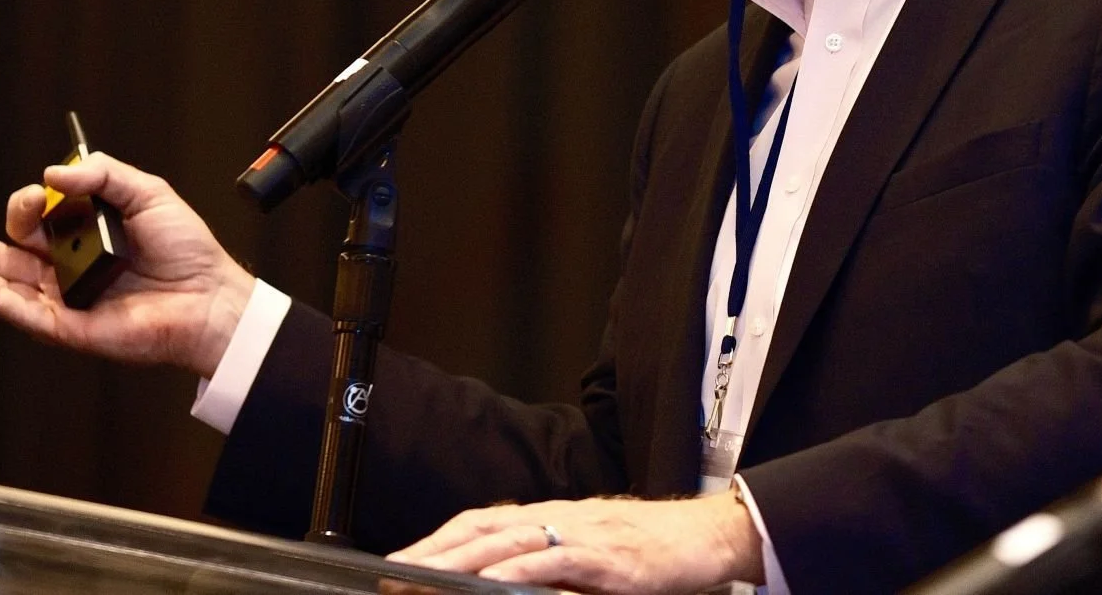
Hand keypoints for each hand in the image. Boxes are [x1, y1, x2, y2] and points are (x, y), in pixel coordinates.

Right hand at [0, 152, 254, 377]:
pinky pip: (22, 310)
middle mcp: (66, 266)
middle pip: (4, 251)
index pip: (37, 216)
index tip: (44, 191)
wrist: (210, 296)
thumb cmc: (186, 248)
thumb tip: (55, 172)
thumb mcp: (149, 194)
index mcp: (83, 233)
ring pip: (1, 282)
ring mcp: (63, 297)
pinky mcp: (68, 326)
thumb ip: (104, 175)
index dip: (31, 200)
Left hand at [386, 491, 764, 593]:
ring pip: (511, 540)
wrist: (709, 538)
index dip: (441, 538)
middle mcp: (563, 518)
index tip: (400, 560)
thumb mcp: (591, 558)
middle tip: (392, 571)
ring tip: (422, 575)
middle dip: (434, 550)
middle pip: (485, 529)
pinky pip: (555, 561)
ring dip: (461, 558)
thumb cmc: (651, 551)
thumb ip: (550, 567)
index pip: (484, 522)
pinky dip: (517, 569)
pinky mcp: (608, 558)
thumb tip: (501, 583)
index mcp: (555, 518)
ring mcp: (584, 535)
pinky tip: (489, 581)